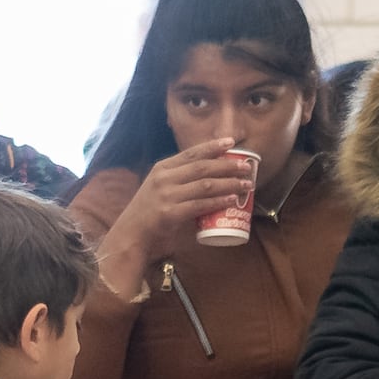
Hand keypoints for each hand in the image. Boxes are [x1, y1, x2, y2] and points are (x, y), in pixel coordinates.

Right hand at [120, 137, 260, 261]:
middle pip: (203, 167)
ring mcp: (167, 195)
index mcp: (162, 168)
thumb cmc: (149, 213)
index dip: (213, 146)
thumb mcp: (160, 189)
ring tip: (246, 185)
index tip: (231, 142)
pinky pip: (200, 205)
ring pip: (205, 185)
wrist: (131, 235)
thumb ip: (179, 181)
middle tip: (247, 167)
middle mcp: (164, 178)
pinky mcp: (170, 213)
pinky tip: (231, 200)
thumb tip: (209, 178)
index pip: (191, 153)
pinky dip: (218, 202)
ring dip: (229, 184)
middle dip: (228, 166)